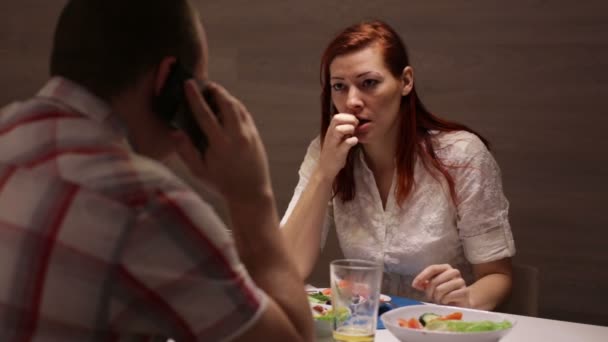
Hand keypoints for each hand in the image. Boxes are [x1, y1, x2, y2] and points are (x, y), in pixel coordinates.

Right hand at [172, 80, 271, 201]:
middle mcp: (237, 136)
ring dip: (226, 97)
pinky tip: (228, 106)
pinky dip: (235, 106)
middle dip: (215, 90)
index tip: (189, 84)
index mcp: (220, 144)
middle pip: (226, 103)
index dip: (195, 97)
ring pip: (238, 106)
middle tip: (205, 85)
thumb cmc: (222, 183)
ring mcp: (249, 134)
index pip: (205, 114)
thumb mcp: (199, 171)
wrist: (250, 192)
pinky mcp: (256, 135)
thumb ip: (185, 151)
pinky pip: (245, 114)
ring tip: (215, 93)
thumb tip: (174, 132)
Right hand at [316, 113, 358, 178]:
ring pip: (339, 129)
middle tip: (355, 127)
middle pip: (337, 119)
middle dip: (350, 120)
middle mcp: (330, 135)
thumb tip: (355, 121)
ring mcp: (333, 144)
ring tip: (353, 134)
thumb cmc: (333, 153)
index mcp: (330, 131)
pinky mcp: (338, 153)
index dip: (348, 116)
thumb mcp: (336, 139)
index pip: (337, 116)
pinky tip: (354, 142)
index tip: (354, 123)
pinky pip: (345, 144)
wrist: (325, 169)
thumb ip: (343, 130)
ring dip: (349, 129)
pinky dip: (352, 141)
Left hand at [412, 264, 470, 307]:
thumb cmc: (445, 293)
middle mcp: (454, 272)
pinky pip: (448, 297)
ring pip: (440, 289)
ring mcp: (460, 281)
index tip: (414, 285)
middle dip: (429, 291)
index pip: (432, 268)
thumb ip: (424, 283)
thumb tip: (415, 284)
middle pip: (435, 280)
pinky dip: (444, 301)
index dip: (422, 276)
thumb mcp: (433, 286)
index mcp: (446, 267)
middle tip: (431, 297)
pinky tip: (446, 302)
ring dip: (437, 297)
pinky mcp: (465, 292)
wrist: (461, 303)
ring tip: (439, 299)